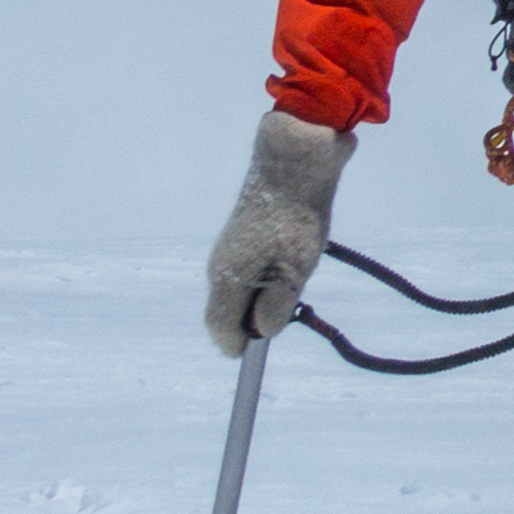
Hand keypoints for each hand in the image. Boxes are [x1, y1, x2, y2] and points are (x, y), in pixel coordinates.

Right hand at [203, 109, 350, 354]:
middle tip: (287, 309)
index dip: (235, 344)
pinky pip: (251, 267)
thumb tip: (260, 331)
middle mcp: (220, 265)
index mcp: (226, 279)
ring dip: (263, 295)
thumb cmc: (293, 219)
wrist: (294, 162)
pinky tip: (292, 260)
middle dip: (253, 318)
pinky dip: (267, 275)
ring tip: (294, 279)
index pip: (219, 326)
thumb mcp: (293, 270)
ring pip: (241, 287)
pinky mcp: (245, 232)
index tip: (255, 351)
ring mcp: (230, 247)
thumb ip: (274, 305)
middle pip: (228, 309)